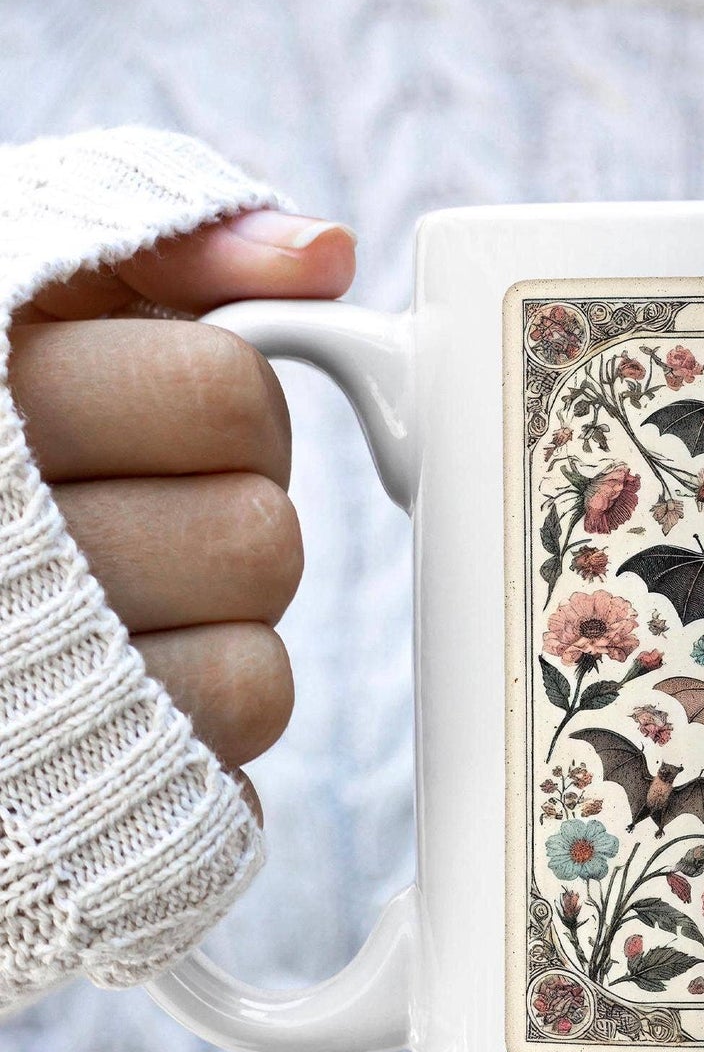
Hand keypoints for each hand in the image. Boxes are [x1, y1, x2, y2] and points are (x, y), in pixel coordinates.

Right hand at [7, 211, 355, 813]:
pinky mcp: (86, 799)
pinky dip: (210, 712)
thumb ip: (158, 252)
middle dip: (230, 517)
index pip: (227, 396)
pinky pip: (236, 748)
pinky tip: (132, 683)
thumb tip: (323, 257)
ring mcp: (39, 698)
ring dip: (219, 625)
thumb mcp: (23, 289)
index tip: (164, 419)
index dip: (231, 409)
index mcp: (0, 409)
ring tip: (121, 607)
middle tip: (144, 514)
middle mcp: (11, 557)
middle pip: (257, 538)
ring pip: (254, 665)